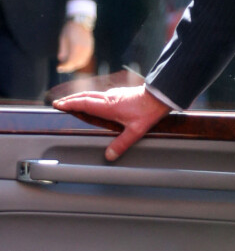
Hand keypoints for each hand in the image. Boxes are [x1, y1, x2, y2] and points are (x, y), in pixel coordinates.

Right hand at [53, 84, 170, 161]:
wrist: (160, 95)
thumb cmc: (148, 111)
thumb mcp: (135, 131)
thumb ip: (122, 144)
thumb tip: (109, 156)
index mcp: (108, 106)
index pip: (84, 103)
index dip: (70, 104)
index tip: (58, 105)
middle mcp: (108, 98)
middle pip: (84, 96)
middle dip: (70, 100)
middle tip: (59, 103)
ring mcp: (114, 94)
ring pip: (92, 94)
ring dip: (80, 97)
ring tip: (72, 102)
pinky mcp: (120, 93)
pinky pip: (100, 95)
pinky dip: (90, 97)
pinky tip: (93, 102)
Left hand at [56, 20, 93, 72]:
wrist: (81, 22)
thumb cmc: (70, 29)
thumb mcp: (63, 39)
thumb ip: (63, 50)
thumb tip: (61, 59)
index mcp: (76, 47)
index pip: (71, 61)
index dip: (65, 67)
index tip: (58, 68)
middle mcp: (83, 49)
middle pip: (77, 63)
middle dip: (69, 67)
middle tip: (61, 67)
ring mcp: (88, 49)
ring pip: (82, 62)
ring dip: (75, 65)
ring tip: (67, 64)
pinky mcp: (90, 48)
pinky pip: (86, 58)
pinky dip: (80, 62)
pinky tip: (74, 61)